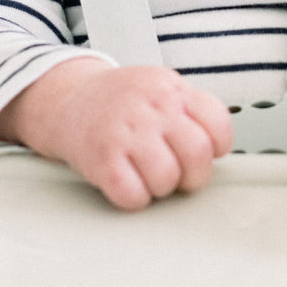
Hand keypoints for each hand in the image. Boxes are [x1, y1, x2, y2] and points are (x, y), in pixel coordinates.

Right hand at [0, 58, 232, 210]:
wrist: (68, 99)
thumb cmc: (120, 102)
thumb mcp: (161, 88)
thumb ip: (191, 110)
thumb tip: (218, 145)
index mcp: (172, 90)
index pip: (219, 127)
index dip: (216, 148)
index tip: (203, 151)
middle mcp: (152, 108)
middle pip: (197, 156)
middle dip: (192, 176)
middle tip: (177, 173)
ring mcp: (126, 132)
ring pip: (167, 180)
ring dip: (160, 188)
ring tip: (147, 174)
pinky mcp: (102, 158)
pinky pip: (133, 196)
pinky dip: (133, 198)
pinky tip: (126, 182)